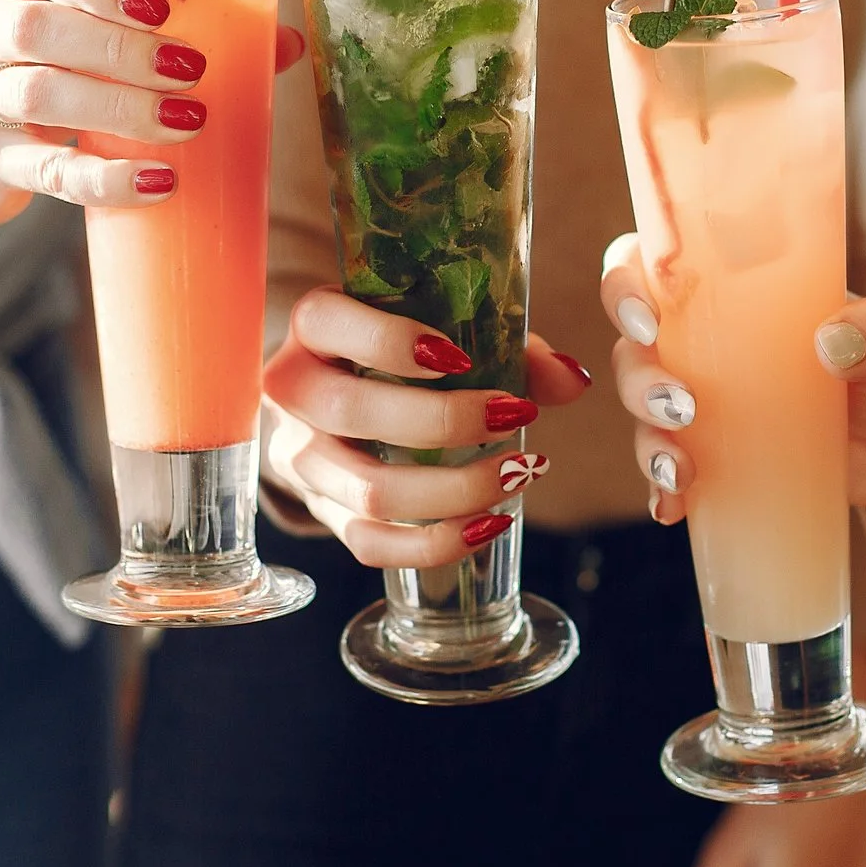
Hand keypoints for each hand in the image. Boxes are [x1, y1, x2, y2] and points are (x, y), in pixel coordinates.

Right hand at [0, 0, 306, 244]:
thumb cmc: (45, 67)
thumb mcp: (82, 33)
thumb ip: (170, 29)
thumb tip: (286, 40)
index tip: (160, 7)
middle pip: (38, 28)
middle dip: (122, 50)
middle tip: (191, 71)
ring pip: (36, 94)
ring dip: (121, 109)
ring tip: (187, 123)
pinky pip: (44, 170)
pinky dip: (106, 178)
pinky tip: (157, 181)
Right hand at [260, 288, 591, 567]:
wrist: (339, 399)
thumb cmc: (403, 356)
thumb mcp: (446, 333)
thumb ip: (511, 349)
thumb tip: (573, 379)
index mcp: (313, 327)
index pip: (326, 323)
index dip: (388, 341)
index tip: (459, 357)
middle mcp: (292, 390)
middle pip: (351, 413)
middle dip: (444, 421)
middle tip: (514, 418)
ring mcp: (300, 458)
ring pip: (368, 489)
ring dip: (455, 490)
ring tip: (518, 474)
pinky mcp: (321, 511)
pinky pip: (370, 544)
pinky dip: (437, 543)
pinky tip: (491, 523)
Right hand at [601, 234, 865, 522]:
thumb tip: (836, 341)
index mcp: (729, 289)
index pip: (647, 265)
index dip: (626, 286)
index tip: (647, 318)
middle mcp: (704, 341)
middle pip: (634, 350)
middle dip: (639, 379)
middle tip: (680, 406)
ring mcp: (708, 403)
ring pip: (644, 414)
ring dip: (647, 441)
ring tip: (681, 472)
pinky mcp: (720, 456)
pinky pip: (671, 471)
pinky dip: (663, 491)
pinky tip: (672, 509)